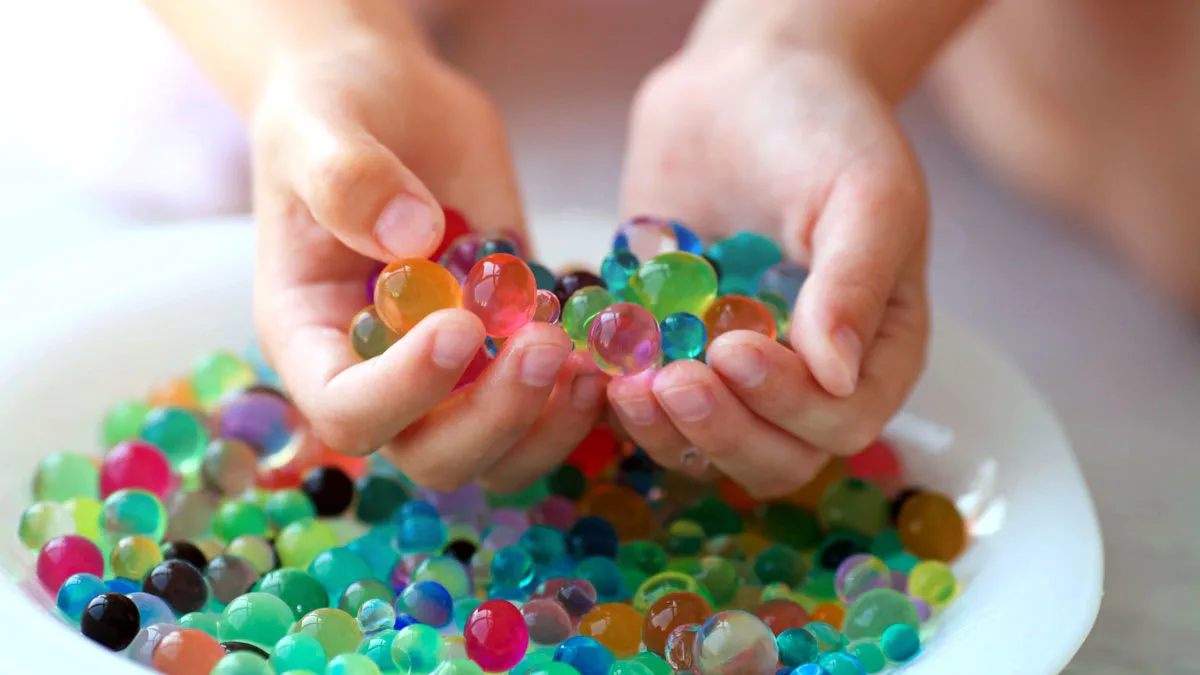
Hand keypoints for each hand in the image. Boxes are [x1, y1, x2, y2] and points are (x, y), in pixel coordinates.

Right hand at [252, 35, 607, 492]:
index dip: (405, 390)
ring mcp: (452, 371)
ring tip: (586, 359)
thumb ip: (350, 179)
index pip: (347, 411)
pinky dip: (583, 397)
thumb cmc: (334, 110)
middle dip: (495, 416)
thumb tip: (411, 241)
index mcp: (312, 338)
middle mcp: (380, 373)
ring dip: (549, 425)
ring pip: (500, 454)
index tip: (460, 325)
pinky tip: (609, 343)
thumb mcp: (321, 125)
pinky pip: (548, 409)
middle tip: (545, 344)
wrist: (392, 100)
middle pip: (433, 455)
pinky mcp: (508, 346)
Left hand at [611, 45, 928, 497]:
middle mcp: (804, 375)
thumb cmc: (824, 127)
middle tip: (672, 382)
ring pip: (704, 446)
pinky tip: (593, 364)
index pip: (842, 420)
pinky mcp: (669, 347)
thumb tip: (835, 378)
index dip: (789, 405)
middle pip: (774, 457)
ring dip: (663, 430)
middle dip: (722, 432)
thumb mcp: (865, 190)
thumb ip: (856, 282)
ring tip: (626, 383)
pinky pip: (645, 404)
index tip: (736, 349)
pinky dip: (617, 400)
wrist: (745, 78)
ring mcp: (731, 369)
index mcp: (872, 349)